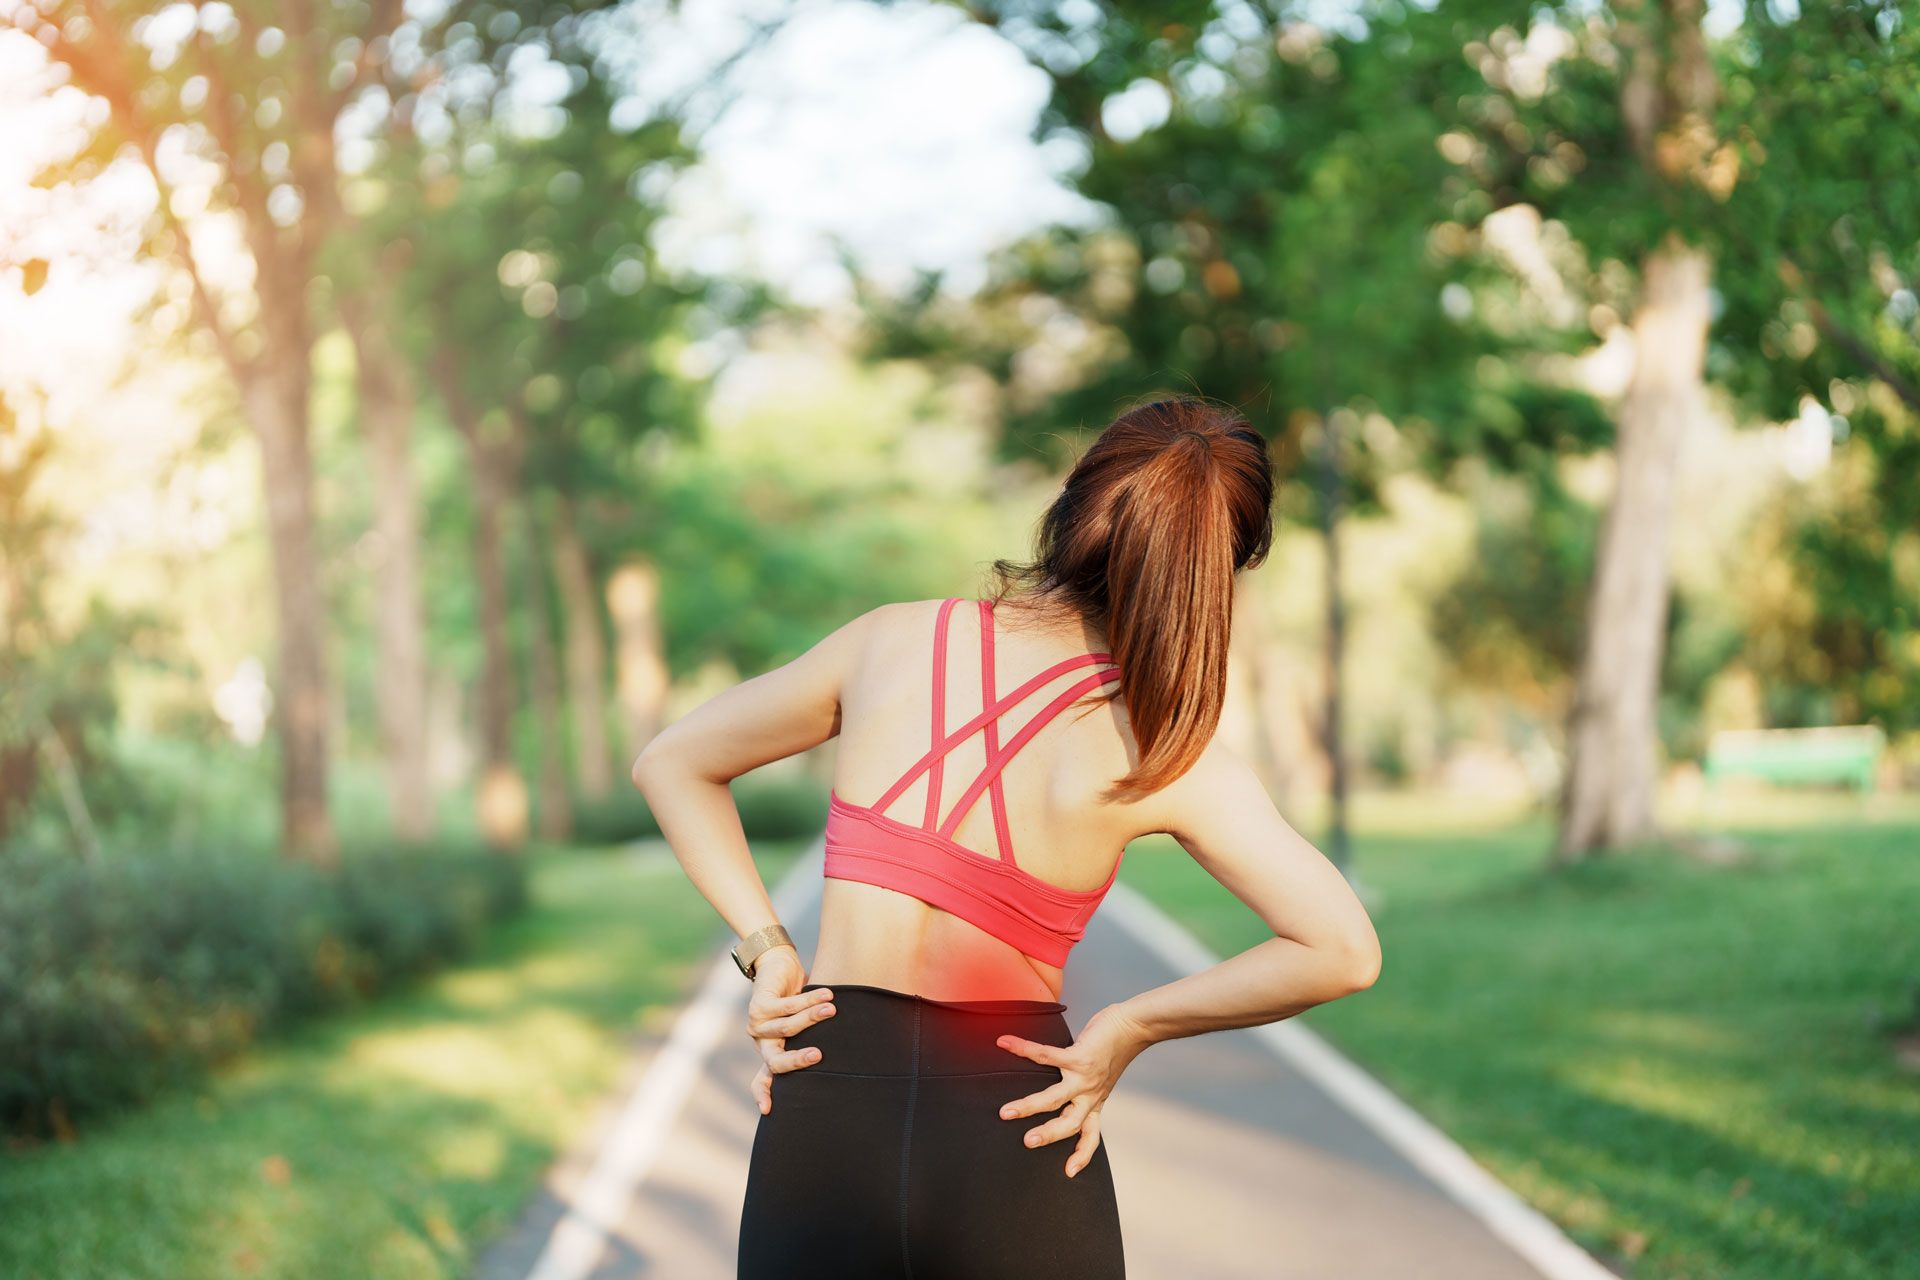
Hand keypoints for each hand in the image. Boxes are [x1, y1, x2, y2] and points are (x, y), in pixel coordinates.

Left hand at [744, 946, 834, 1114]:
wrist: (777, 965)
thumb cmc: (796, 996)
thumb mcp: (802, 1023)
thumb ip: (809, 1038)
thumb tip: (839, 1057)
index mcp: (771, 1050)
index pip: (763, 1079)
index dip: (764, 1094)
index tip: (768, 1110)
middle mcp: (762, 1042)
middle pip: (775, 1062)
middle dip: (797, 1061)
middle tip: (818, 1056)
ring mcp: (757, 1025)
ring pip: (788, 1029)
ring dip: (813, 1017)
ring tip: (832, 1009)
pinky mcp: (758, 1006)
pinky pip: (788, 1007)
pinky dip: (809, 1000)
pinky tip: (827, 995)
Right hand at [997, 1002, 1151, 1176]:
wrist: (1133, 1026)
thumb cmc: (1112, 1050)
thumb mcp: (1101, 1077)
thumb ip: (1083, 1086)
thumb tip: (1059, 1084)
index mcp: (1095, 1101)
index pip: (1091, 1135)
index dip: (1082, 1156)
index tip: (1069, 1172)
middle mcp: (1091, 1094)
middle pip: (1069, 1123)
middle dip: (1048, 1135)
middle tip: (1027, 1142)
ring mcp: (1085, 1077)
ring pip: (1055, 1098)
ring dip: (1029, 1106)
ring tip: (1005, 1112)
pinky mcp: (1080, 1056)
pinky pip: (1047, 1056)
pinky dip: (1023, 1049)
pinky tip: (1006, 1042)